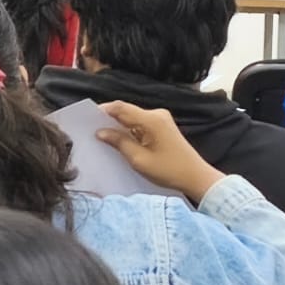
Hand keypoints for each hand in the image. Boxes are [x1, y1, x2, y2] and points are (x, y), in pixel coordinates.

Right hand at [96, 102, 225, 204]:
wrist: (196, 177)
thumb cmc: (169, 170)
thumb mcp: (139, 159)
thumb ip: (119, 142)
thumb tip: (101, 132)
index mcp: (151, 119)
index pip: (121, 107)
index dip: (103, 110)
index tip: (87, 118)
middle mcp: (156, 114)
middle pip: (126, 111)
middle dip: (109, 119)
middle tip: (92, 129)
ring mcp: (161, 119)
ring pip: (133, 118)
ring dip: (119, 126)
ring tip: (104, 136)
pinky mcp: (163, 126)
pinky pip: (141, 123)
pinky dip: (129, 130)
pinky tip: (121, 140)